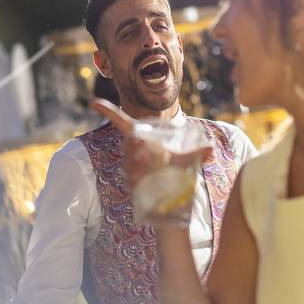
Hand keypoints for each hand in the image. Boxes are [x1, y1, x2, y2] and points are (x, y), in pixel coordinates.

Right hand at [89, 99, 212, 189]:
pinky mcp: (129, 181)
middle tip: (160, 157)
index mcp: (140, 138)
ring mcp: (128, 166)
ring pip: (132, 161)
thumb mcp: (187, 160)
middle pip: (132, 143)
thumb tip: (211, 151)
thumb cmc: (176, 173)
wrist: (171, 201)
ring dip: (146, 166)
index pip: (122, 122)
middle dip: (143, 148)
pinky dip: (143, 180)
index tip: (92, 102)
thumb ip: (197, 154)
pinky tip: (153, 186)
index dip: (108, 111)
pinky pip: (132, 177)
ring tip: (160, 173)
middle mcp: (132, 151)